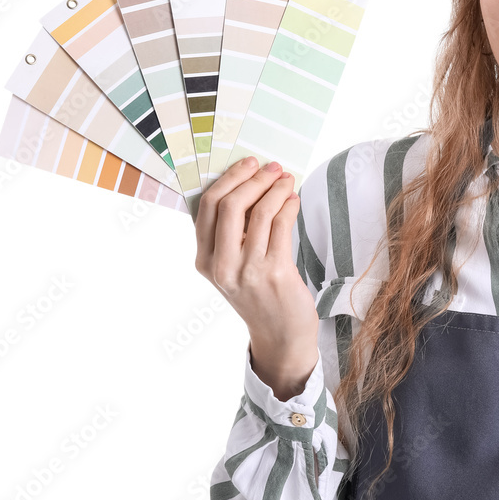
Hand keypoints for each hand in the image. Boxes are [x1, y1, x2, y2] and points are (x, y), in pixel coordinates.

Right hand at [194, 157, 319, 386]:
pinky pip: (281, 226)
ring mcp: (248, 270)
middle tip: (272, 167)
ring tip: (287, 180)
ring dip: (276, 189)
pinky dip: (288, 206)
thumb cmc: (258, 294)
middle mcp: (222, 266)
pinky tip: (293, 200)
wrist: (280, 335)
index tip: (248, 164)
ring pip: (259, 213)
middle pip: (230, 205)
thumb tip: (246, 184)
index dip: (229, 179)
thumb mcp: (232, 267)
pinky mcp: (276, 272)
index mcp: (205, 261)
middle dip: (253, 179)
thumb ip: (230, 234)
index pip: (207, 207)